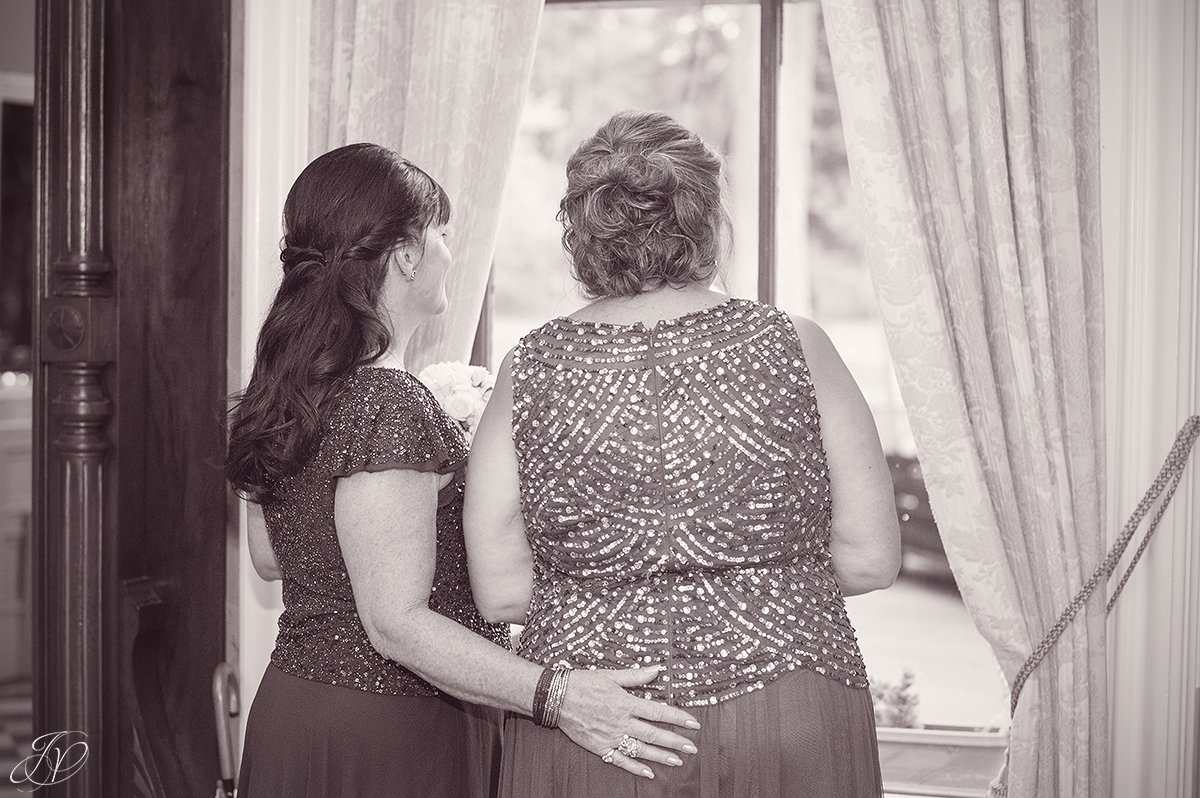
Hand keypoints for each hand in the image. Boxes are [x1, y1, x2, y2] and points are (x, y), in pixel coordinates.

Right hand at [555, 666, 699, 778]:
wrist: (556, 698)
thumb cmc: (583, 683)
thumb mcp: (611, 675)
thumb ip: (636, 676)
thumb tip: (657, 669)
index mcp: (626, 703)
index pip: (658, 712)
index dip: (677, 718)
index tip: (693, 724)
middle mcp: (621, 722)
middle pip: (654, 734)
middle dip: (675, 742)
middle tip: (692, 748)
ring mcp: (611, 736)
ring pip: (641, 749)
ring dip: (661, 756)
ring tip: (677, 761)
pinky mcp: (600, 746)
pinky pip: (620, 760)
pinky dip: (635, 767)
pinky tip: (648, 773)